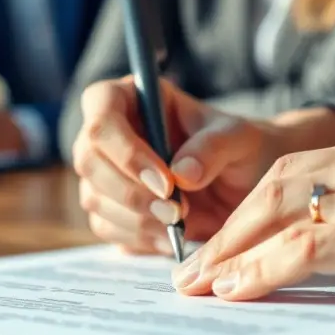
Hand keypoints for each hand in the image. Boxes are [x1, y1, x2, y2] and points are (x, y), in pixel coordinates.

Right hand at [72, 78, 301, 254]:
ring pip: (94, 198)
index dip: (125, 148)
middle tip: (178, 212)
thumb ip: (213, 147)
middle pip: (88, 159)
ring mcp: (103, 172)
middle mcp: (109, 132)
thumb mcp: (240, 139)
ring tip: (182, 223)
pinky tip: (172, 235)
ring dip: (138, 219)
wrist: (246, 187)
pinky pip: (106, 227)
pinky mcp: (108, 208)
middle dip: (133, 193)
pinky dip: (139, 237)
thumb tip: (181, 173)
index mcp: (134, 97)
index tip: (167, 183)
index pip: (101, 108)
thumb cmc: (241, 149)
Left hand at [173, 118, 334, 309]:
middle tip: (188, 269)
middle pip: (273, 185)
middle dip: (225, 231)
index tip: (219, 243)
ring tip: (196, 286)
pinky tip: (235, 289)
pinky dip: (263, 269)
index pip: (295, 170)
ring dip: (229, 253)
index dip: (248, 208)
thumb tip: (329, 246)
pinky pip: (307, 245)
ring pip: (279, 211)